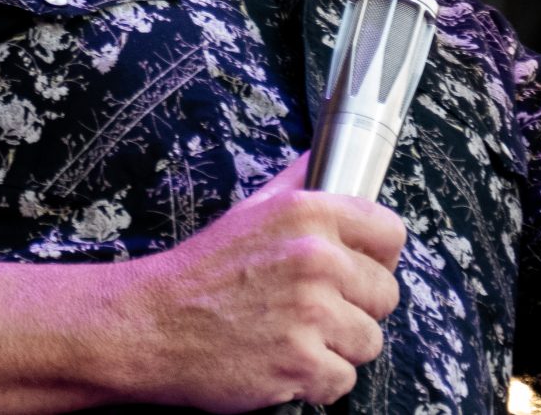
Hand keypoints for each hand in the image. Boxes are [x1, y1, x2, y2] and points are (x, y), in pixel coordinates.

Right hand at [126, 152, 405, 410]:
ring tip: (295, 337)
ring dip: (338, 348)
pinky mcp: (300, 363)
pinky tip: (284, 363)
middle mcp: (316, 259)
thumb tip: (329, 157)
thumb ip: (300, 183)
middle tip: (314, 311)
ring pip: (369, 341)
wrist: (149, 325)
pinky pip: (343, 381)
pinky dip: (317, 383)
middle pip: (386, 294)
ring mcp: (310, 313)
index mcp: (310, 214)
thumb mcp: (253, 209)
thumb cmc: (201, 272)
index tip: (360, 271)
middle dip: (356, 308)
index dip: (378, 257)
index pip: (391, 233)